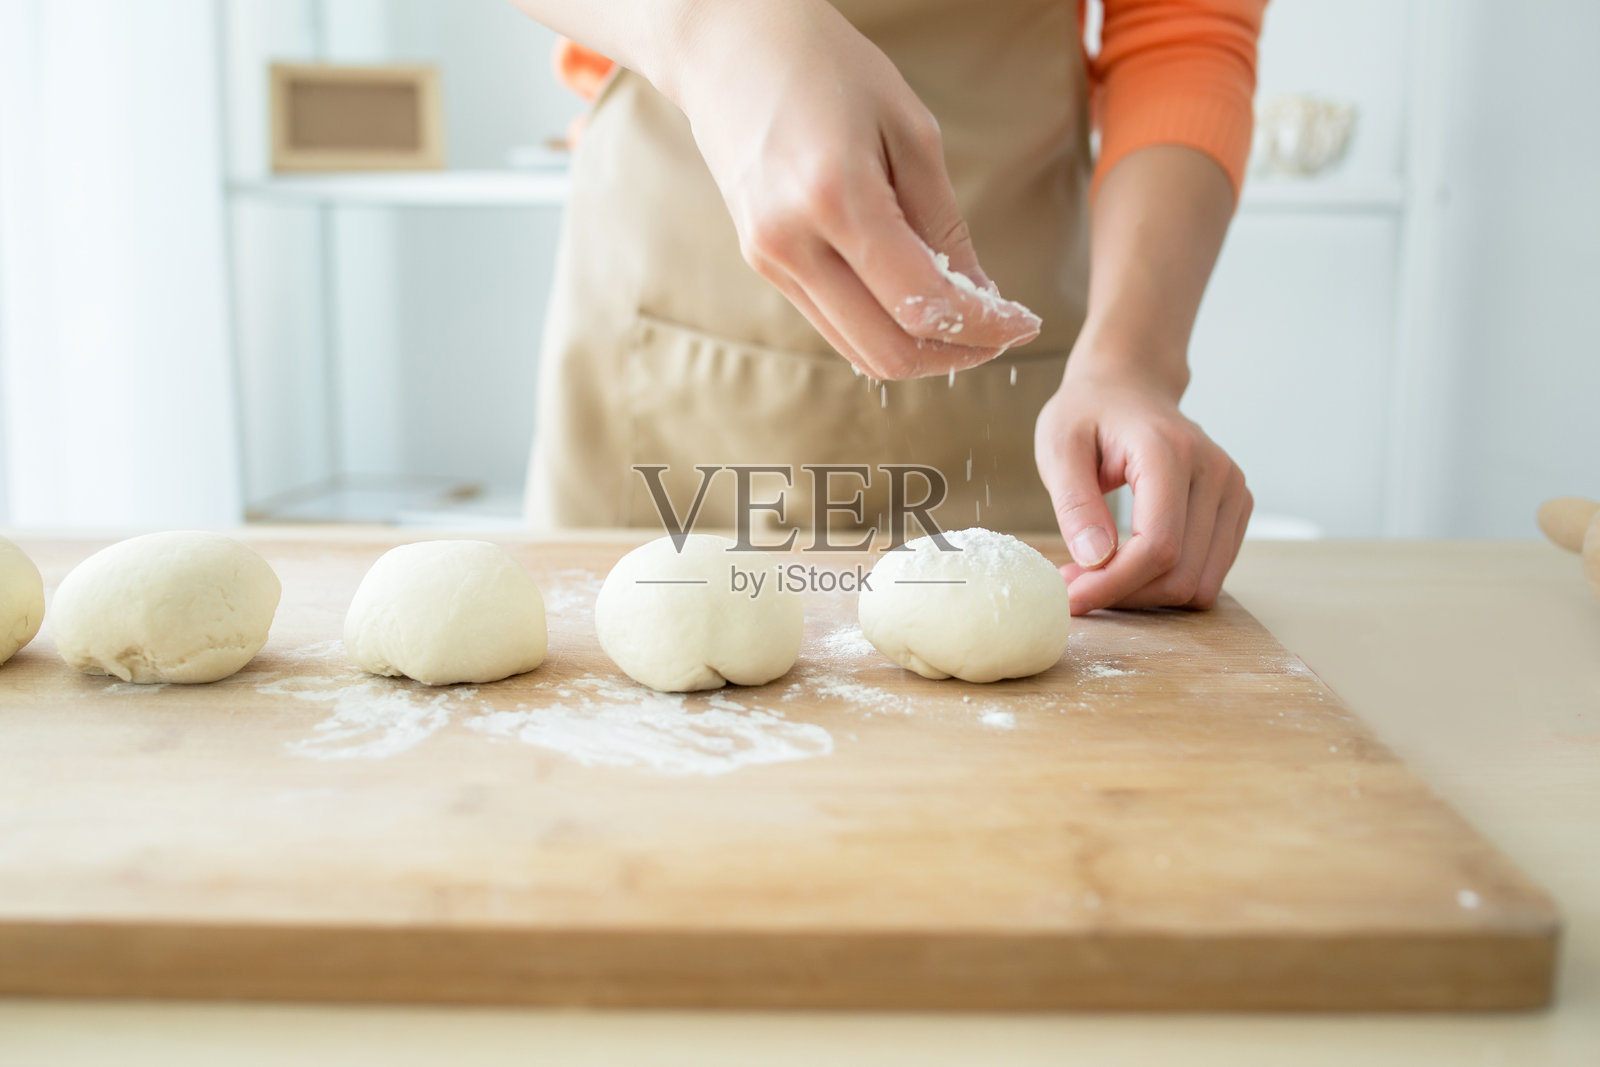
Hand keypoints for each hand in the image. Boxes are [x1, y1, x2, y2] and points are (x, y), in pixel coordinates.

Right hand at [666, 0, 1039, 378]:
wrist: (730, 48)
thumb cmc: (828, 68)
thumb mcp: (910, 129)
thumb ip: (944, 224)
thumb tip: (979, 298)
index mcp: (835, 198)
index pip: (922, 303)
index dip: (984, 327)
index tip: (1024, 325)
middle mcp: (791, 242)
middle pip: (887, 349)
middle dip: (954, 354)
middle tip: (998, 334)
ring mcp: (769, 260)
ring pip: (857, 349)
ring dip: (919, 350)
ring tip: (964, 320)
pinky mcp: (763, 264)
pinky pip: (833, 323)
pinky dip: (883, 327)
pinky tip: (916, 301)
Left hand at [1035, 358, 1252, 614]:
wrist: (1128, 386)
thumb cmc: (1088, 413)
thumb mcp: (1059, 447)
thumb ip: (1075, 503)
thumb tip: (1095, 559)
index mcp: (1169, 452)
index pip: (1158, 545)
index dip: (1113, 584)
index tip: (1070, 598)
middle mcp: (1215, 472)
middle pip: (1180, 572)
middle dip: (1123, 594)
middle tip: (1075, 584)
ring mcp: (1232, 491)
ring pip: (1197, 583)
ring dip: (1145, 595)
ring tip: (1097, 573)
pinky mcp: (1235, 508)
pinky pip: (1208, 574)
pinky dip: (1166, 583)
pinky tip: (1127, 565)